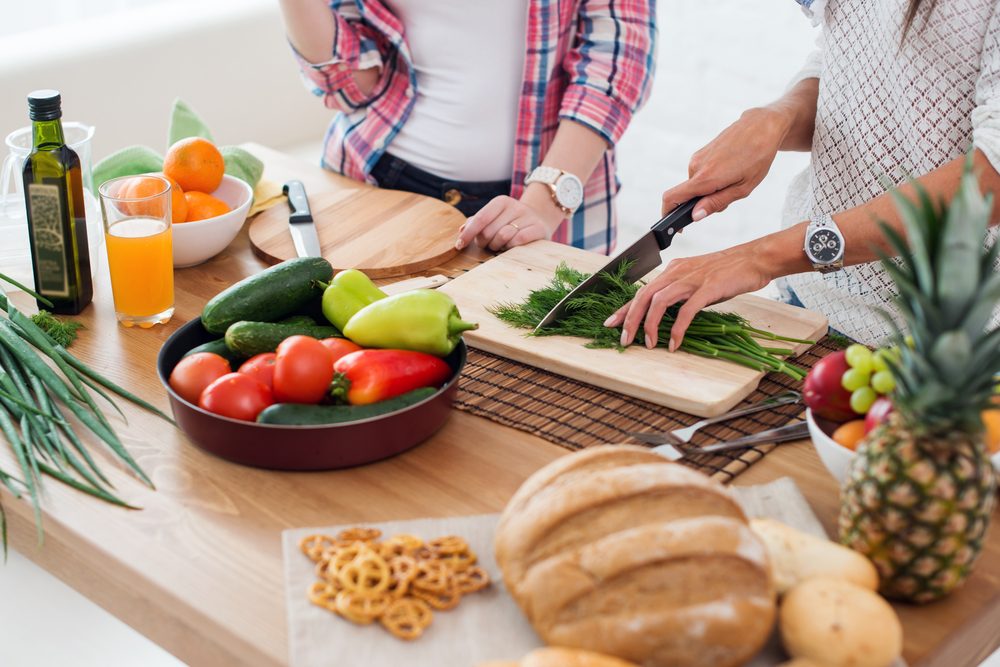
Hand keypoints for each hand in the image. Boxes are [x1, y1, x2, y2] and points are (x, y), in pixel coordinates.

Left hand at [455, 187, 563, 251]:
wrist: (541, 220)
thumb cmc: (511, 222)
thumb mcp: (495, 218)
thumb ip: (477, 223)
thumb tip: (461, 230)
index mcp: (501, 202)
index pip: (480, 218)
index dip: (468, 233)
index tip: (459, 245)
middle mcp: (515, 206)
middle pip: (489, 231)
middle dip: (484, 242)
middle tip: (488, 245)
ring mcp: (528, 217)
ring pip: (503, 236)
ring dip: (498, 246)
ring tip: (500, 246)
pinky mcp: (539, 228)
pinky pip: (519, 241)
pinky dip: (511, 247)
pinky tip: (511, 247)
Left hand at [604, 242, 775, 350]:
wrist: (755, 259)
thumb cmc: (728, 272)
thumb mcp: (697, 280)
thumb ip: (680, 293)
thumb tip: (665, 315)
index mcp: (673, 269)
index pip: (642, 290)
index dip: (625, 308)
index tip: (612, 323)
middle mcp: (677, 271)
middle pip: (644, 295)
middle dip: (630, 319)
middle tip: (625, 339)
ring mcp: (691, 279)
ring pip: (659, 301)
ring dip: (650, 324)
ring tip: (648, 344)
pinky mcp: (707, 288)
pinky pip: (686, 310)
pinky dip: (677, 328)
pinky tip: (674, 342)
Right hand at [662, 107, 791, 221]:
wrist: (761, 126)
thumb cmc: (758, 156)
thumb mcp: (742, 187)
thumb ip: (716, 203)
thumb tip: (695, 216)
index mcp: (706, 177)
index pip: (672, 198)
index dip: (668, 215)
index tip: (677, 226)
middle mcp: (696, 166)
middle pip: (687, 196)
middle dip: (702, 203)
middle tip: (728, 197)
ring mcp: (697, 158)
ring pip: (695, 185)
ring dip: (709, 190)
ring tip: (733, 180)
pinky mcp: (700, 153)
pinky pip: (699, 174)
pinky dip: (710, 180)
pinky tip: (729, 170)